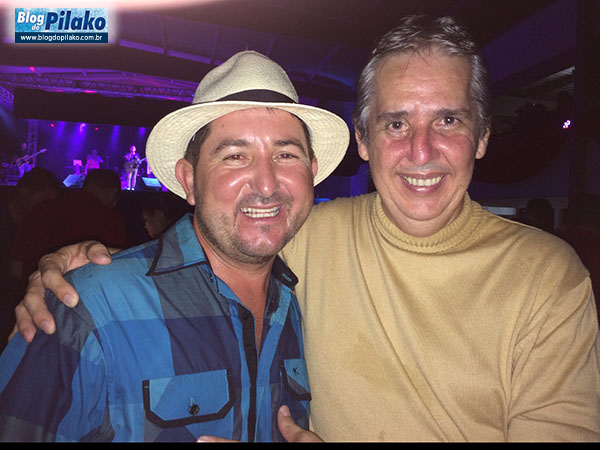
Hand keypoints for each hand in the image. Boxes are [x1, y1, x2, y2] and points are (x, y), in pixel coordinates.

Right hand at [10, 241, 116, 342]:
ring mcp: (34, 292)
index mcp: (52, 262)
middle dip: (40, 311)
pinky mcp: (33, 306)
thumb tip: (104, 259)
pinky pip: (22, 317)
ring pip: (23, 307)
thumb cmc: (88, 258)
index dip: (59, 286)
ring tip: (32, 338)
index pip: (50, 273)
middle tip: (51, 328)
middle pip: (33, 294)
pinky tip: (20, 342)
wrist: (87, 267)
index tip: (73, 301)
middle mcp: (39, 277)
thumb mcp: (92, 249)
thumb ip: (96, 250)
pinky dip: (19, 329)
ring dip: (27, 323)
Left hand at [195, 407, 321, 441]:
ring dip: (228, 448)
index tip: (202, 440)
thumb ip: (292, 429)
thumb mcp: (308, 442)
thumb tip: (283, 411)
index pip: (239, 448)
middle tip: (202, 442)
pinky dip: (237, 448)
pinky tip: (230, 444)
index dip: (219, 444)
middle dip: (220, 447)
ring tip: (214, 443)